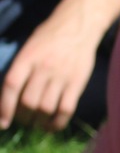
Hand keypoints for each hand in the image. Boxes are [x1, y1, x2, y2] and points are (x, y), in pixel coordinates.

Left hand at [0, 9, 101, 131]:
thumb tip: (11, 95)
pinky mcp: (77, 83)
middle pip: (29, 101)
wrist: (79, 27)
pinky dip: (57, 122)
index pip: (12, 86)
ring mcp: (62, 76)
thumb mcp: (29, 46)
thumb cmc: (50, 37)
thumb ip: (21, 68)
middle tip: (22, 120)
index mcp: (28, 57)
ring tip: (36, 124)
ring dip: (39, 122)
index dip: (5, 107)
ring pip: (46, 108)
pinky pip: (66, 109)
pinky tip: (52, 126)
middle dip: (22, 117)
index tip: (2, 122)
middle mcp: (43, 68)